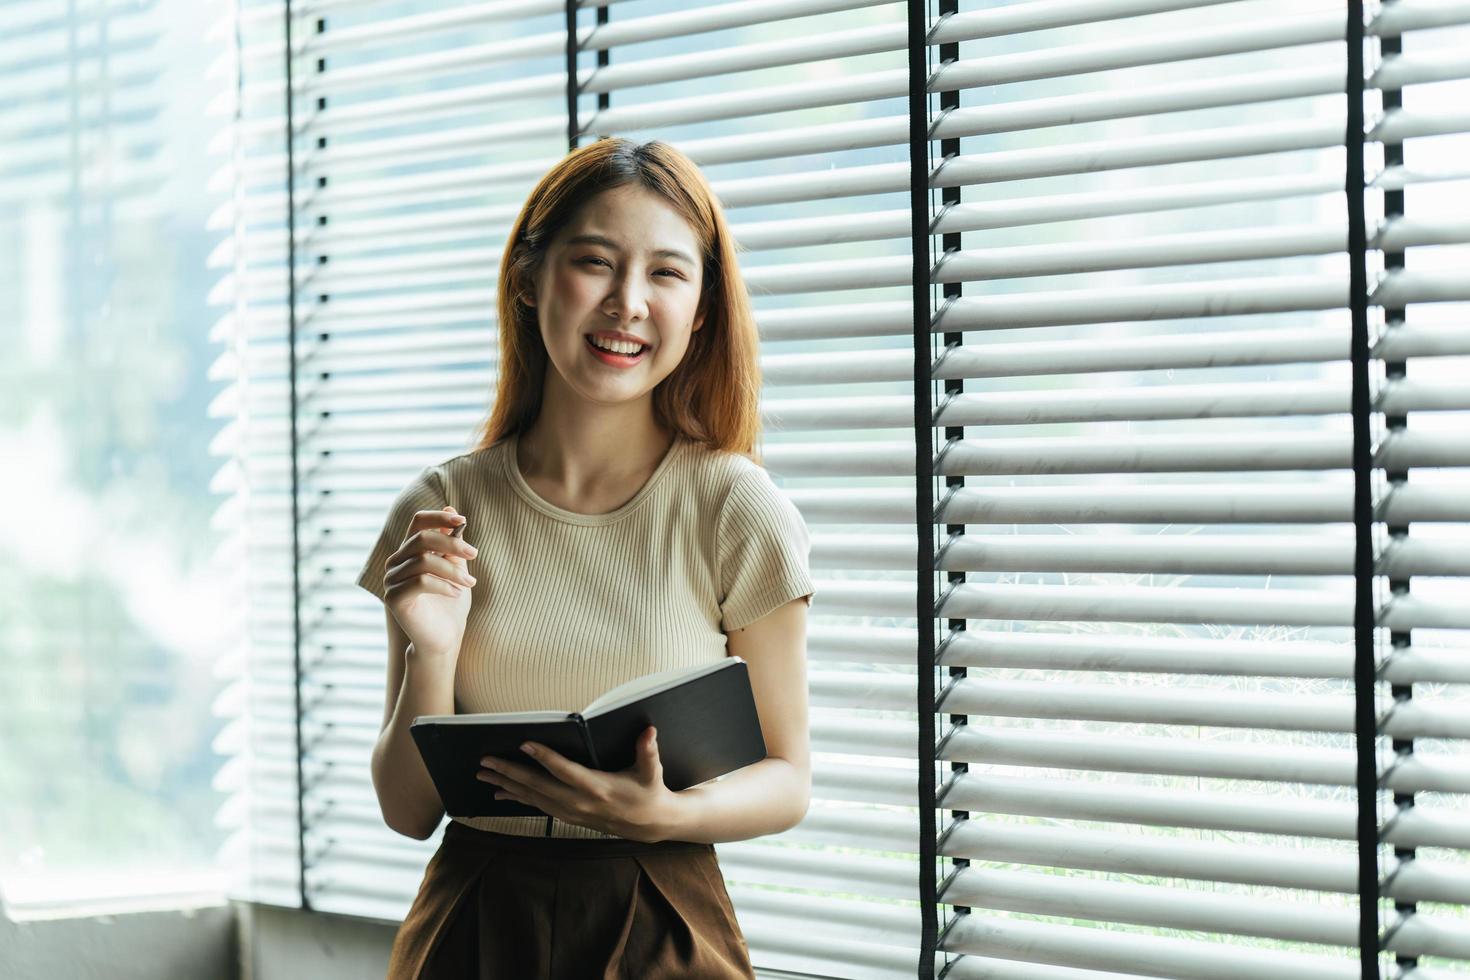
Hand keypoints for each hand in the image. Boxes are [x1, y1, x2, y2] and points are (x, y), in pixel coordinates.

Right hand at [384, 505, 478, 658]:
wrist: (445, 637)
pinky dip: (443, 585)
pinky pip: (420, 582)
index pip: (418, 522)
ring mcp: (391, 580)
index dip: (438, 517)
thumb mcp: (456, 567)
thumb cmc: (451, 602)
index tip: (462, 520)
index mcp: (409, 551)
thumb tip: (451, 509)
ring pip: (423, 561)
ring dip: (452, 570)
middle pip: (421, 539)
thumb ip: (452, 542)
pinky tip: (456, 593)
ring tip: (470, 584)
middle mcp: (396, 562)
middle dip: (452, 544)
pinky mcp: (394, 599)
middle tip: (474, 554)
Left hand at [477, 726, 678, 842]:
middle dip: (510, 773)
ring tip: (483, 774)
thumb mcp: (652, 772)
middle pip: (539, 786)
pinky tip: (498, 792)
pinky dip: (516, 798)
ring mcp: (571, 812)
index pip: (566, 771)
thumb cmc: (649, 791)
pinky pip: (537, 806)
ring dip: (506, 785)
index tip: (524, 744)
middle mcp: (580, 802)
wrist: (649, 824)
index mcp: (598, 787)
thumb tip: (649, 731)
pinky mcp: (567, 816)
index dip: (545, 758)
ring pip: (533, 798)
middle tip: (486, 761)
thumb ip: (648, 751)